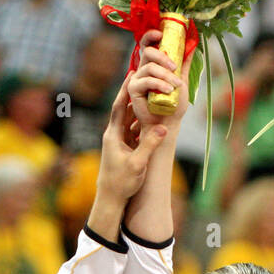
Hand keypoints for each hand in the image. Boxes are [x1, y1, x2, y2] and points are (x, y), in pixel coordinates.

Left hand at [97, 74, 168, 205]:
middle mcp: (114, 135)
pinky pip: (133, 129)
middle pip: (124, 109)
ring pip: (129, 119)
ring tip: (150, 92)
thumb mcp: (138, 164)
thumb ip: (149, 146)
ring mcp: (118, 141)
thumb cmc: (121, 183)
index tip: (131, 75)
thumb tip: (163, 129)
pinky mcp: (123, 148)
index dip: (125, 90)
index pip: (119, 107)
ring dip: (139, 106)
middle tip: (144, 78)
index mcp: (113, 135)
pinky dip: (141, 121)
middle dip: (134, 93)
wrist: (110, 198)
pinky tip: (151, 115)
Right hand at [127, 30, 191, 132]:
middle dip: (162, 56)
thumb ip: (184, 64)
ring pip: (149, 67)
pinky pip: (146, 81)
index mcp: (153, 65)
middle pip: (148, 52)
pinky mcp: (133, 89)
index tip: (160, 33)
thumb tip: (192, 45)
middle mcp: (143, 69)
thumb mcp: (182, 80)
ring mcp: (137, 79)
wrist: (169, 122)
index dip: (151, 36)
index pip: (148, 44)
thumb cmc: (174, 104)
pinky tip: (168, 91)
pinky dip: (159, 84)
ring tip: (176, 86)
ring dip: (166, 75)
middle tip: (174, 67)